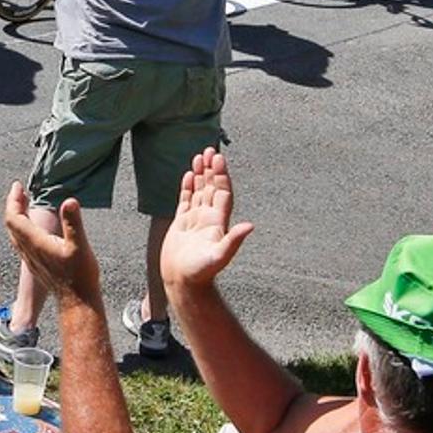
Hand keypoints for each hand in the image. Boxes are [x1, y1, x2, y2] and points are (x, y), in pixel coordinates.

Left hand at [4, 183, 104, 307]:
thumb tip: (69, 202)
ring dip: (17, 216)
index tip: (18, 186)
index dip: (13, 200)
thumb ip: (73, 222)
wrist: (78, 303)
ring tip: (25, 204)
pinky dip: (23, 228)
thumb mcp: (79, 246)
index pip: (14, 218)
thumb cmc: (80, 276)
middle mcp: (28, 251)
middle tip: (20, 190)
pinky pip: (21, 242)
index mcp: (35, 243)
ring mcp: (31, 259)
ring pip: (15, 234)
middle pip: (11, 224)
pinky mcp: (36, 264)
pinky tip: (33, 227)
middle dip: (14, 205)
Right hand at [160, 149, 252, 291]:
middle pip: (212, 187)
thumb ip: (233, 241)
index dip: (221, 175)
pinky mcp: (181, 224)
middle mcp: (208, 218)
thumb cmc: (201, 272)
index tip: (218, 158)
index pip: (222, 192)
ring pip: (199, 191)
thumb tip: (250, 227)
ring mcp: (195, 220)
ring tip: (199, 157)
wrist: (182, 282)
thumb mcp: (219, 256)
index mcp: (218, 221)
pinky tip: (188, 175)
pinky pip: (185, 200)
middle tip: (209, 150)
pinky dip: (187, 187)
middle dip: (211, 169)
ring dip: (200, 175)